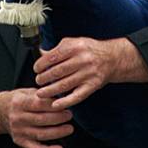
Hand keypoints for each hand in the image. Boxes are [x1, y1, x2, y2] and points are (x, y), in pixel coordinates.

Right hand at [0, 88, 72, 147]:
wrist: (1, 111)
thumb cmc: (18, 101)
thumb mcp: (27, 91)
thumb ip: (42, 95)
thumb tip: (61, 98)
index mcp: (19, 102)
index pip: (39, 104)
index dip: (54, 105)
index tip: (65, 105)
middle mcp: (18, 118)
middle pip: (42, 119)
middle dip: (59, 118)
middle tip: (69, 115)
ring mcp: (19, 131)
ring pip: (41, 134)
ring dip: (58, 133)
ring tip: (69, 128)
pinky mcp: (21, 142)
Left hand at [33, 37, 147, 109]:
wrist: (112, 58)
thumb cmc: (89, 50)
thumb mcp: (73, 43)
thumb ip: (57, 49)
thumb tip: (41, 54)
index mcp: (75, 47)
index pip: (53, 57)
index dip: (41, 64)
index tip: (36, 69)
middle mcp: (82, 60)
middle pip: (57, 72)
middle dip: (44, 78)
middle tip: (38, 81)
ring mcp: (88, 74)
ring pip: (64, 85)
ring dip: (50, 91)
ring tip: (41, 93)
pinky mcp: (92, 86)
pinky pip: (76, 96)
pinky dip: (65, 102)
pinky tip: (55, 105)